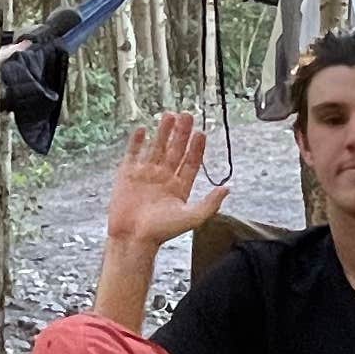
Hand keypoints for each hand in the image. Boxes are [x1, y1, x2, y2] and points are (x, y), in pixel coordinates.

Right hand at [104, 111, 225, 263]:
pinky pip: (133, 154)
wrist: (132, 238)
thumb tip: (227, 188)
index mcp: (179, 187)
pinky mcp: (127, 175)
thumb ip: (210, 203)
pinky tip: (142, 130)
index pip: (191, 162)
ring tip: (168, 115)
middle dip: (181, 133)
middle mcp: (163, 178)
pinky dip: (136, 142)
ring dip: (162, 132)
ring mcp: (145, 174)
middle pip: (175, 150)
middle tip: (187, 115)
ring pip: (156, 148)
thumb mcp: (191, 218)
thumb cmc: (161, 231)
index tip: (201, 133)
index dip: (197, 148)